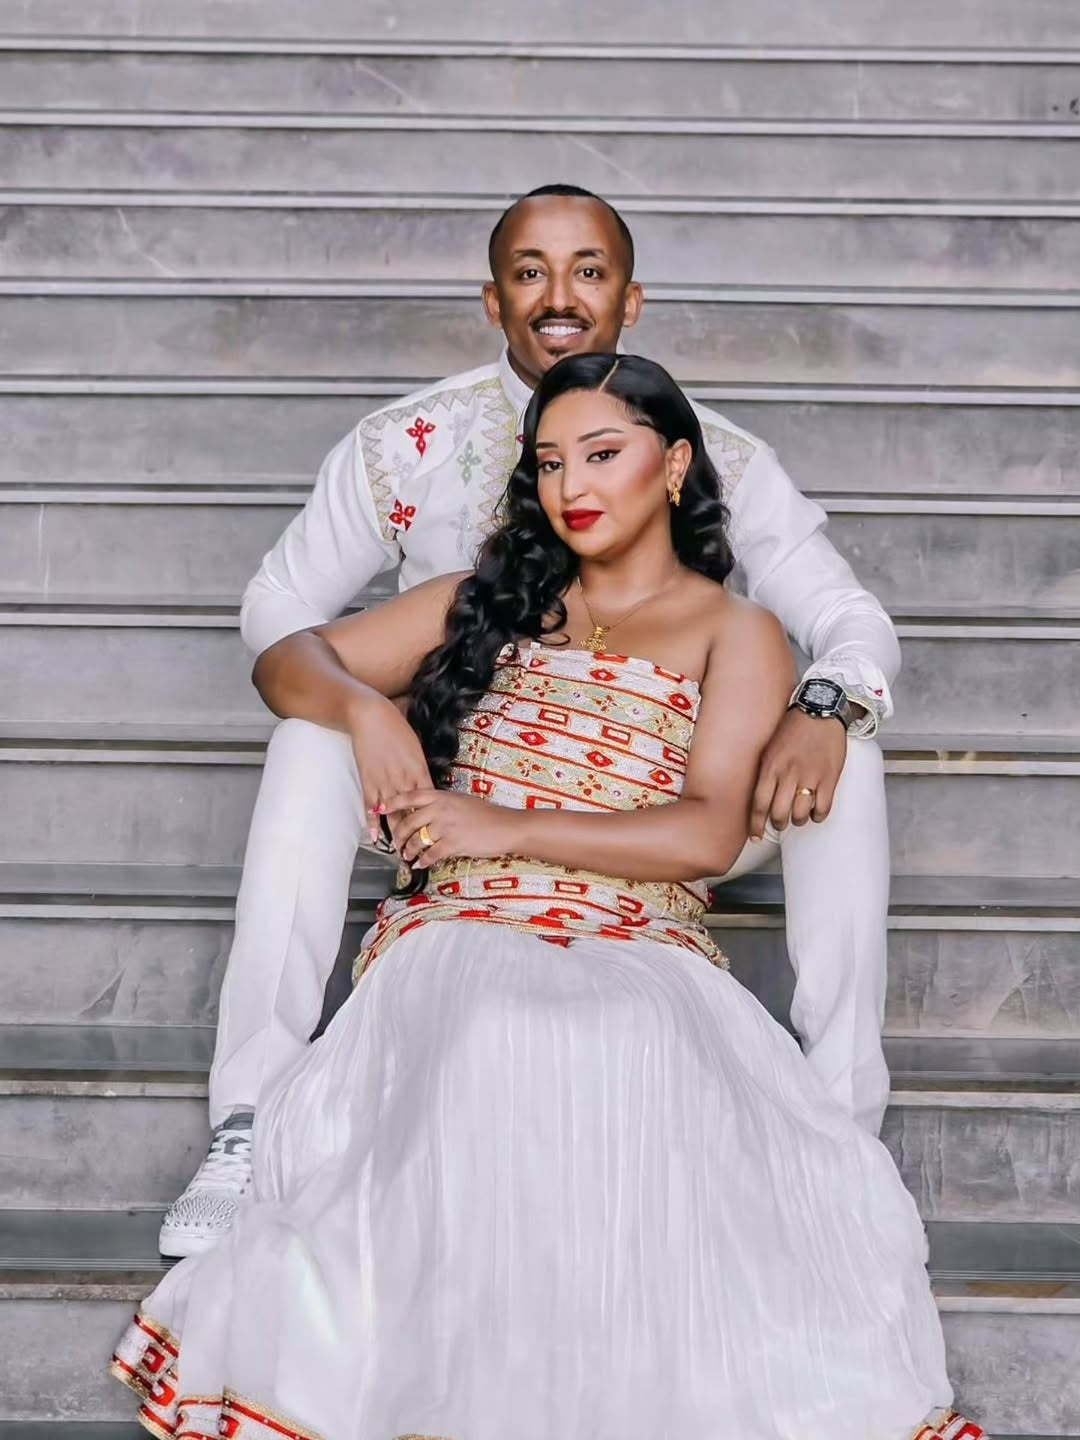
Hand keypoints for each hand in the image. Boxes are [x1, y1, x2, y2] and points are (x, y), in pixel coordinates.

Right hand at [346, 695, 433, 845]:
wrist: (371, 716)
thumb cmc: (396, 727)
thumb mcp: (416, 746)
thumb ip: (421, 766)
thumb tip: (426, 781)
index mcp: (419, 770)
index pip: (430, 801)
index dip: (434, 819)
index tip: (439, 834)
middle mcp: (404, 780)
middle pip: (413, 813)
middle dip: (417, 833)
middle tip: (421, 852)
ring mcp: (385, 782)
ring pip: (393, 814)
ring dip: (397, 834)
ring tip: (402, 852)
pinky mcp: (368, 781)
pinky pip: (371, 807)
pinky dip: (373, 823)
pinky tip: (376, 838)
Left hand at [384, 788, 521, 866]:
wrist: (505, 827)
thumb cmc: (486, 814)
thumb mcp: (461, 801)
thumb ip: (441, 804)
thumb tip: (423, 813)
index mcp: (442, 796)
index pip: (410, 797)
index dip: (393, 803)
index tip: (381, 809)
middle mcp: (441, 809)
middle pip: (408, 822)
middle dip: (398, 836)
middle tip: (396, 843)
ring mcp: (446, 826)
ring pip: (417, 840)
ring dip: (408, 850)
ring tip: (406, 855)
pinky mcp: (453, 843)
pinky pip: (430, 854)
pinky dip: (423, 861)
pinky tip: (420, 864)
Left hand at [749, 707, 846, 837]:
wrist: (820, 710)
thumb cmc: (792, 729)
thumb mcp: (769, 748)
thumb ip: (765, 773)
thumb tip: (759, 800)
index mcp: (770, 766)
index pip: (759, 804)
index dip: (756, 825)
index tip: (756, 836)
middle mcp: (788, 774)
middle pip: (779, 814)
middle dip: (779, 824)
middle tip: (781, 823)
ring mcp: (810, 777)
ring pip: (800, 815)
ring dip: (798, 820)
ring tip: (799, 815)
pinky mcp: (830, 777)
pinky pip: (822, 808)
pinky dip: (818, 815)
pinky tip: (815, 810)